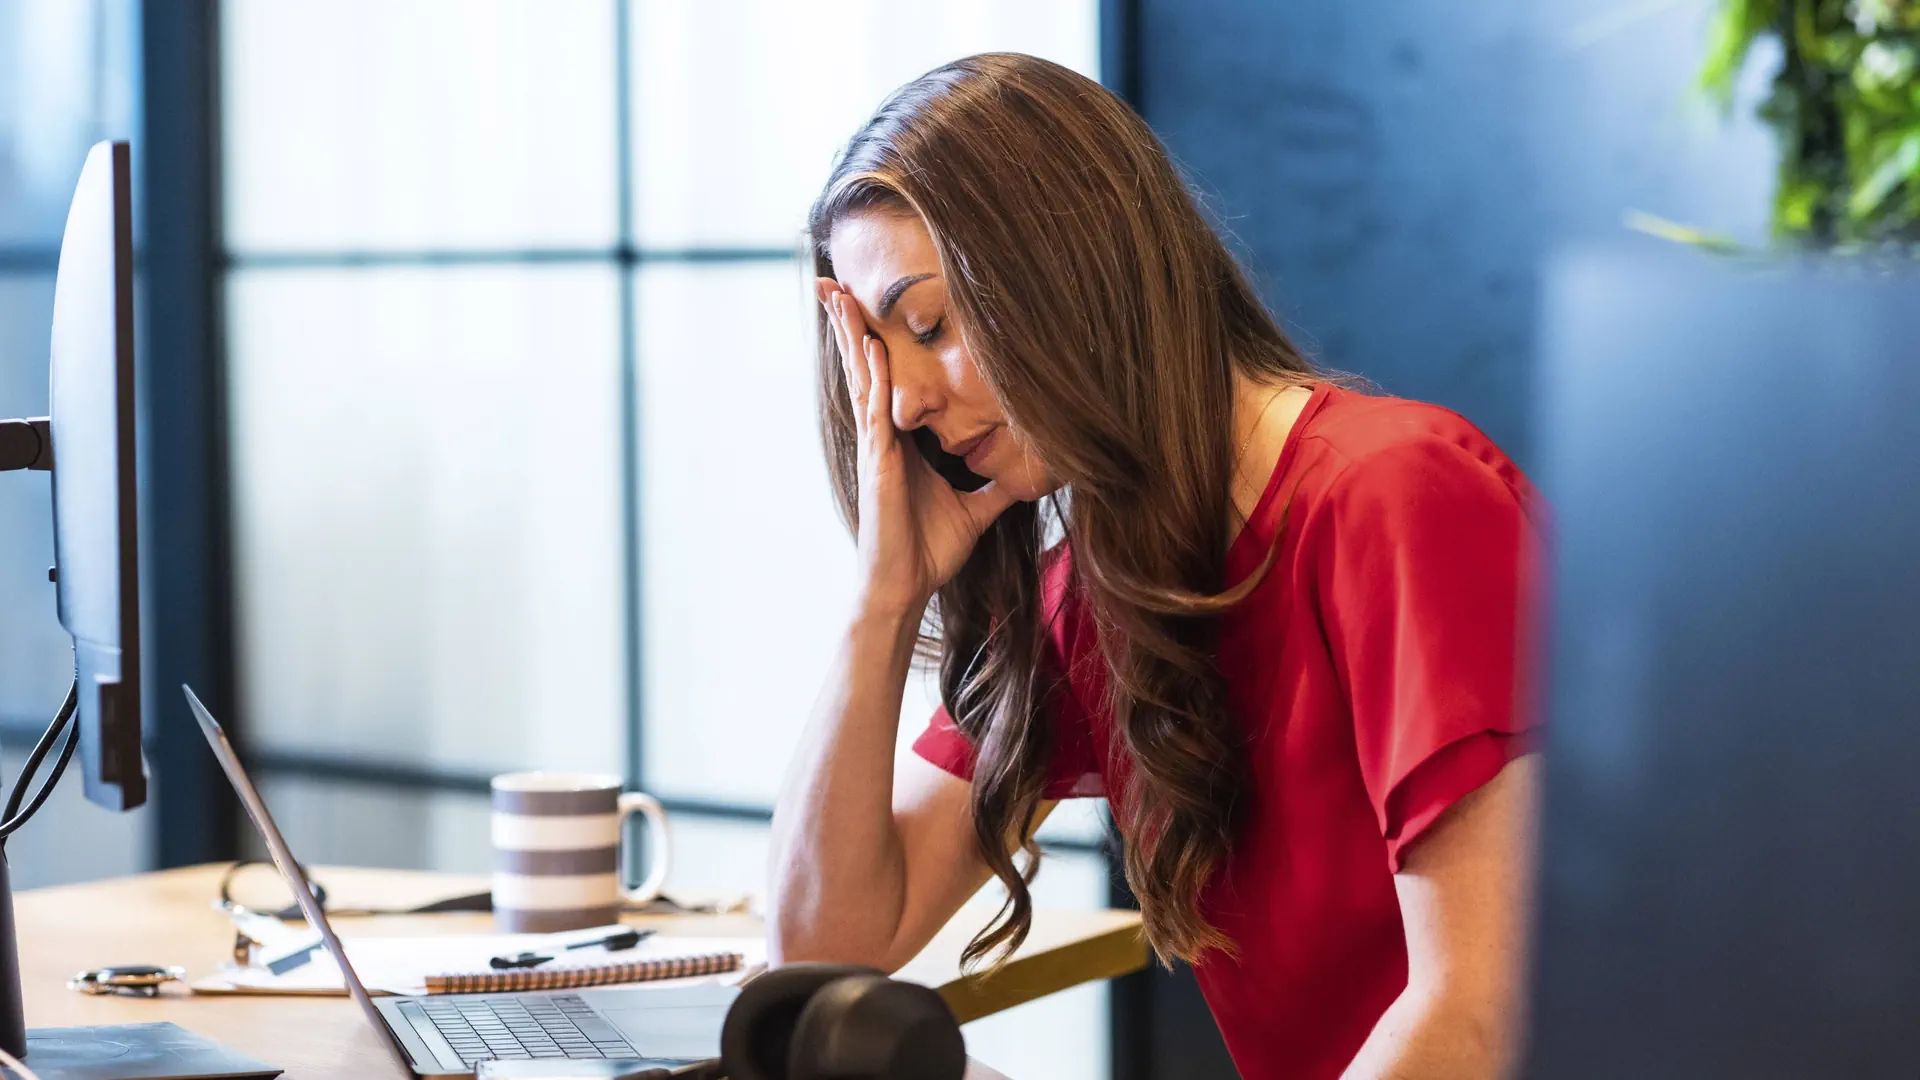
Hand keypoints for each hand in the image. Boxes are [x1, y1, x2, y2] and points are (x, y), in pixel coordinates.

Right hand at [818, 279, 1015, 617]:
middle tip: (835, 282)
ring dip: (851, 337)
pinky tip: (873, 348)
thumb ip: (995, 485)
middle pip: (863, 369)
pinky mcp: (877, 464)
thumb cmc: (928, 551)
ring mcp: (875, 448)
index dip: (873, 344)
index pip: (884, 382)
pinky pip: (875, 411)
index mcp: (900, 442)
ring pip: (862, 380)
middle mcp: (881, 438)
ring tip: (838, 296)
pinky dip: (875, 379)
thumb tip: (1028, 475)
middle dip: (850, 327)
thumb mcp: (974, 509)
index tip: (865, 307)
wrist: (905, 587)